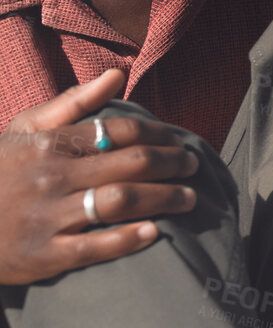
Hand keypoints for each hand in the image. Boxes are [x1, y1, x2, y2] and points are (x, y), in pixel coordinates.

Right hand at [0, 70, 199, 284]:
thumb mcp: (23, 130)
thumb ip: (73, 103)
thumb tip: (117, 73)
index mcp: (49, 144)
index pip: (120, 131)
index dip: (159, 134)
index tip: (179, 140)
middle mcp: (51, 177)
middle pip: (130, 165)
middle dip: (172, 164)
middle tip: (193, 165)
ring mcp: (47, 217)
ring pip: (120, 202)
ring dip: (164, 198)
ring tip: (189, 198)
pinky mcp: (43, 255)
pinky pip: (96, 246)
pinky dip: (129, 238)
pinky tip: (154, 231)